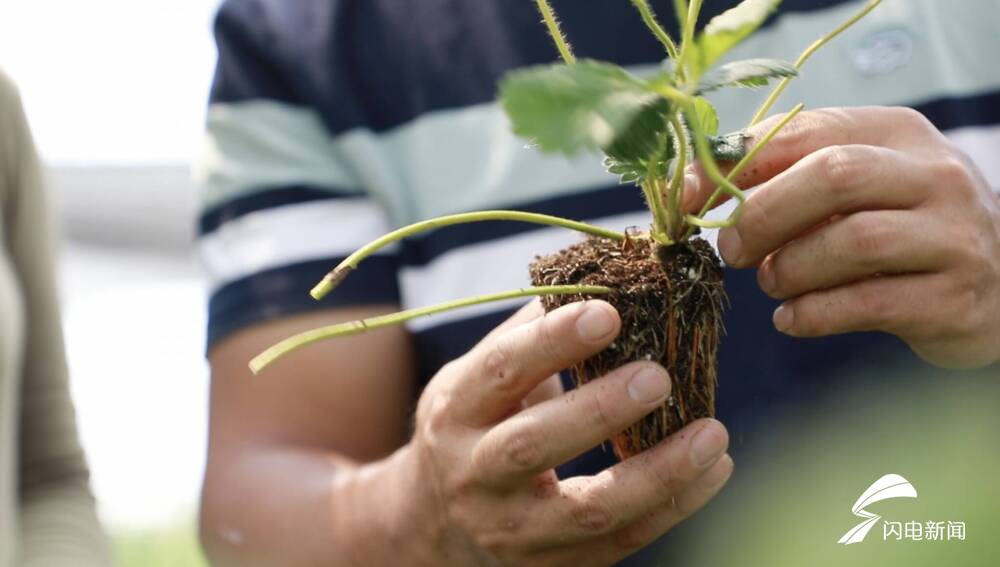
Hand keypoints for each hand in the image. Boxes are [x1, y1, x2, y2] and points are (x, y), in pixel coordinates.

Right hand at [393, 299, 732, 565]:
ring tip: (713, 434)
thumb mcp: (476, 379)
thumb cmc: (471, 429)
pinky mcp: (552, 565)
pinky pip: (621, 541)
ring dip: (657, 473)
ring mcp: (512, 530)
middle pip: (532, 446)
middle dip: (599, 410)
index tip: (608, 311)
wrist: (434, 525)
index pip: (501, 371)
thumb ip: (531, 334)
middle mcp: (474, 473)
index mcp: (455, 412)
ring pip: (588, 510)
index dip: (552, 341)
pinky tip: (714, 470)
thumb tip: (606, 272)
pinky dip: (673, 506)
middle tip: (660, 376)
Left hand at [686, 106, 999, 368]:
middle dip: (765, 214)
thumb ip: (787, 178)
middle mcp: (934, 176)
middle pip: (835, 175)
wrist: (999, 284)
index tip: (688, 196)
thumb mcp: (857, 188)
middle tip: (731, 248)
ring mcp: (953, 236)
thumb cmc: (901, 230)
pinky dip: (814, 313)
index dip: (737, 164)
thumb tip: (694, 186)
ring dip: (791, 267)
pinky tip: (791, 318)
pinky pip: (870, 303)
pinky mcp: (955, 298)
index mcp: (897, 134)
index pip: (807, 131)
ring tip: (771, 283)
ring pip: (855, 240)